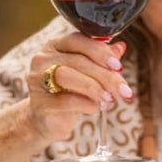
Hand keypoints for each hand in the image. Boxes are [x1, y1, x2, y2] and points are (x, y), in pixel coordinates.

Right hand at [25, 30, 131, 144]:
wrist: (47, 121)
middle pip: (77, 60)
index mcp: (55, 45)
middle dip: (105, 75)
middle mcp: (42, 58)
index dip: (100, 52)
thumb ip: (102, 60)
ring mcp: (37, 79)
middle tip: (124, 90)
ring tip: (110, 99)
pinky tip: (97, 108)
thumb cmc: (68, 93)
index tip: (119, 66)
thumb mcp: (88, 74)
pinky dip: (86, 104)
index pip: (78, 40)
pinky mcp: (38, 102)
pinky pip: (65, 100)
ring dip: (94, 87)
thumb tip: (121, 47)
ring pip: (67, 76)